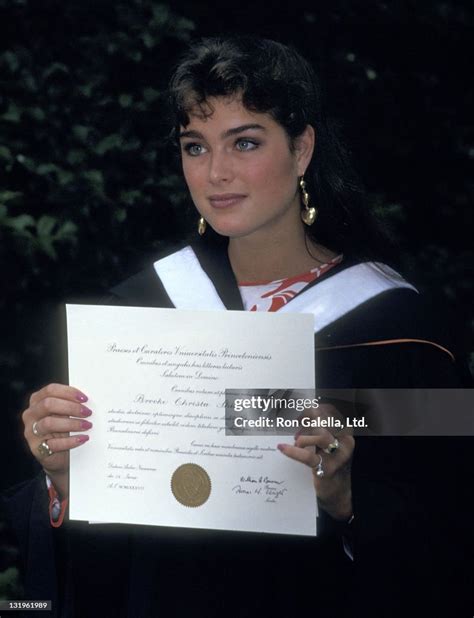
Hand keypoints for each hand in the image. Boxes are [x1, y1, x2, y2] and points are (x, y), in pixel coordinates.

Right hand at [22, 383, 91, 498]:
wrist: (61, 455)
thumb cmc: (65, 428)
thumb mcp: (66, 413)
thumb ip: (72, 403)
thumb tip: (88, 399)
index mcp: (38, 400)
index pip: (51, 390)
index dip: (69, 392)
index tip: (85, 399)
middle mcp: (31, 414)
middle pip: (48, 404)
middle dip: (71, 407)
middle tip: (88, 412)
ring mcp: (31, 432)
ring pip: (49, 423)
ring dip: (72, 423)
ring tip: (87, 426)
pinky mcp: (37, 448)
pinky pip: (53, 443)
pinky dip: (71, 441)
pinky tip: (83, 439)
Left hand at [277, 404, 353, 520]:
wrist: (337, 493)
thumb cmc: (329, 464)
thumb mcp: (326, 444)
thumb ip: (317, 429)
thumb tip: (300, 418)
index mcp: (346, 433)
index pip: (330, 412)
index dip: (313, 411)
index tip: (301, 417)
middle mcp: (345, 442)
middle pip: (325, 421)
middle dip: (307, 422)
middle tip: (297, 430)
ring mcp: (338, 456)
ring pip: (322, 436)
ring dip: (304, 437)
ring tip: (297, 442)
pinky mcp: (327, 469)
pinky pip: (308, 456)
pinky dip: (293, 451)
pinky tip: (283, 448)